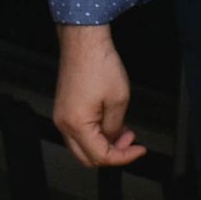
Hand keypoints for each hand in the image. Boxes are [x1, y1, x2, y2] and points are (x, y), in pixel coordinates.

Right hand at [53, 24, 144, 167]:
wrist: (83, 42)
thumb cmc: (98, 63)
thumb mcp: (118, 99)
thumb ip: (116, 126)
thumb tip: (114, 138)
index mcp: (76, 125)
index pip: (101, 156)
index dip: (124, 157)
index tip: (138, 149)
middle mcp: (64, 124)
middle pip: (87, 157)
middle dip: (112, 154)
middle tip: (130, 142)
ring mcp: (62, 116)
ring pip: (82, 146)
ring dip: (103, 144)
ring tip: (123, 131)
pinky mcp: (64, 109)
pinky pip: (79, 133)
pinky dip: (95, 134)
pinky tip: (110, 123)